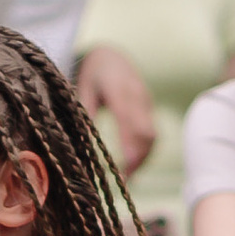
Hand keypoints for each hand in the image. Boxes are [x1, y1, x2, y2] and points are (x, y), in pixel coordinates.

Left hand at [76, 43, 155, 179]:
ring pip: (152, 135)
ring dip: (142, 158)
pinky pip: (152, 135)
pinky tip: (133, 168)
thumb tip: (84, 140)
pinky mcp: (150, 110)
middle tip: (123, 179)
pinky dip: (144, 153)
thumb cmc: (92, 74)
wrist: (112, 56)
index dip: (130, 138)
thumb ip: (85, 110)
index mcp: (118, 87)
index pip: (127, 115)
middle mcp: (137, 95)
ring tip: (126, 179)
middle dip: (138, 156)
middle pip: (146, 129)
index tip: (128, 160)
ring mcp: (147, 103)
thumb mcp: (82, 86)